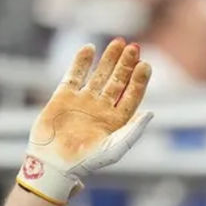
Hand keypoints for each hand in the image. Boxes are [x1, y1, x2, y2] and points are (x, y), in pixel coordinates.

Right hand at [18, 40, 152, 205]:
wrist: (54, 163)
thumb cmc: (87, 161)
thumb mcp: (115, 148)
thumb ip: (134, 131)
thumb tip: (151, 113)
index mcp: (116, 120)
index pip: (132, 95)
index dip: (139, 80)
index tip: (146, 64)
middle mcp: (101, 108)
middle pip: (118, 81)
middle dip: (126, 64)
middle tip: (134, 47)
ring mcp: (83, 101)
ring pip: (99, 74)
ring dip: (108, 59)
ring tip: (118, 42)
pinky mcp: (63, 97)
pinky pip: (74, 75)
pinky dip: (81, 62)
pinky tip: (90, 48)